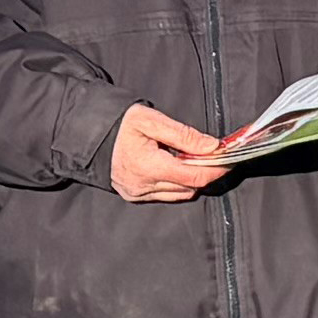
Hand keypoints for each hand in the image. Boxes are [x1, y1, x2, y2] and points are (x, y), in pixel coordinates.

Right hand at [110, 103, 232, 204]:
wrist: (89, 133)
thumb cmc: (119, 123)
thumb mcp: (151, 120)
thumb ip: (184, 135)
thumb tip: (212, 146)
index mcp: (148, 166)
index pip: (193, 177)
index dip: (215, 170)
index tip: (228, 160)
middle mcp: (143, 185)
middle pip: (189, 187)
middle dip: (204, 172)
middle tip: (210, 155)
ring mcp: (137, 194)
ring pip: (179, 194)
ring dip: (190, 179)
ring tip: (189, 159)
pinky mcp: (133, 196)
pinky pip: (165, 196)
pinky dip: (175, 184)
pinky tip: (172, 167)